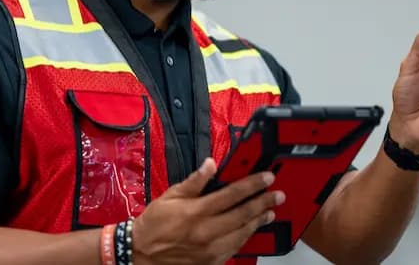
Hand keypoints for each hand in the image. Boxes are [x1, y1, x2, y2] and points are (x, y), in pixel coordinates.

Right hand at [131, 158, 284, 264]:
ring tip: (270, 212)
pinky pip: (235, 248)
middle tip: (278, 195)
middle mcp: (206, 232)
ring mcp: (210, 250)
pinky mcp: (211, 262)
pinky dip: (246, 236)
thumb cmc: (155, 223)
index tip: (267, 177)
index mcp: (196, 212)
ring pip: (243, 233)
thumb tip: (211, 163)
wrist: (140, 254)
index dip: (252, 185)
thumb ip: (195, 181)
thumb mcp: (171, 196)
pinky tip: (252, 228)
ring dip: (259, 221)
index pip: (232, 195)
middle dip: (263, 202)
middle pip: (243, 215)